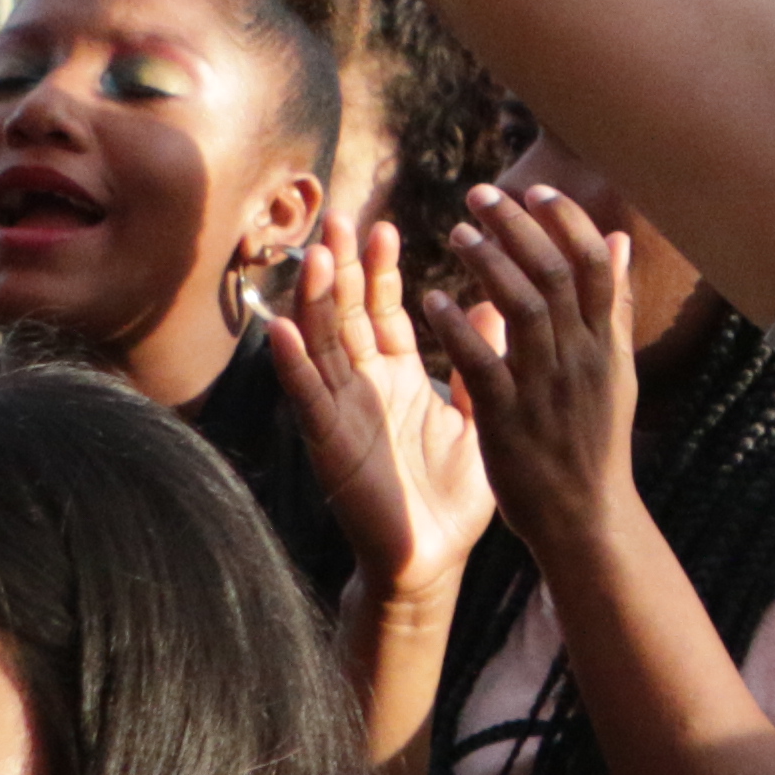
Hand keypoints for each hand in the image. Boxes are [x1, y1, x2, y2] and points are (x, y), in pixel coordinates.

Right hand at [271, 217, 491, 617]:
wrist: (434, 554)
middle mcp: (363, 385)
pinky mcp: (329, 442)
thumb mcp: (478, 413)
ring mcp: (341, 411)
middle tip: (340, 219)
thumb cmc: (454, 489)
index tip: (385, 224)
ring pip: (320, 346)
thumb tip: (495, 303)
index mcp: (398, 375)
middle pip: (344, 315)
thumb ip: (483, 360)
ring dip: (314, 302)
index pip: (382, 310)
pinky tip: (279, 330)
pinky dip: (292, 364)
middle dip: (341, 269)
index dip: (380, 270)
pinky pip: (307, 398)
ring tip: (314, 256)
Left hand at [428, 181, 646, 570]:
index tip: (534, 190)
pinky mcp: (510, 418)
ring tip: (457, 234)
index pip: (595, 263)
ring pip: (522, 307)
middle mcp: (583, 358)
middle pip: (555, 273)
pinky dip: (459, 327)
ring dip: (488, 264)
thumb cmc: (594, 442)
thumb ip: (611, 306)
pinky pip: (482, 362)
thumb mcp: (615, 370)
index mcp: (606, 344)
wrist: (586, 515)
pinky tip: (433, 300)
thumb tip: (621, 240)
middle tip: (481, 195)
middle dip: (519, 227)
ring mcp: (548, 387)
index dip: (565, 221)